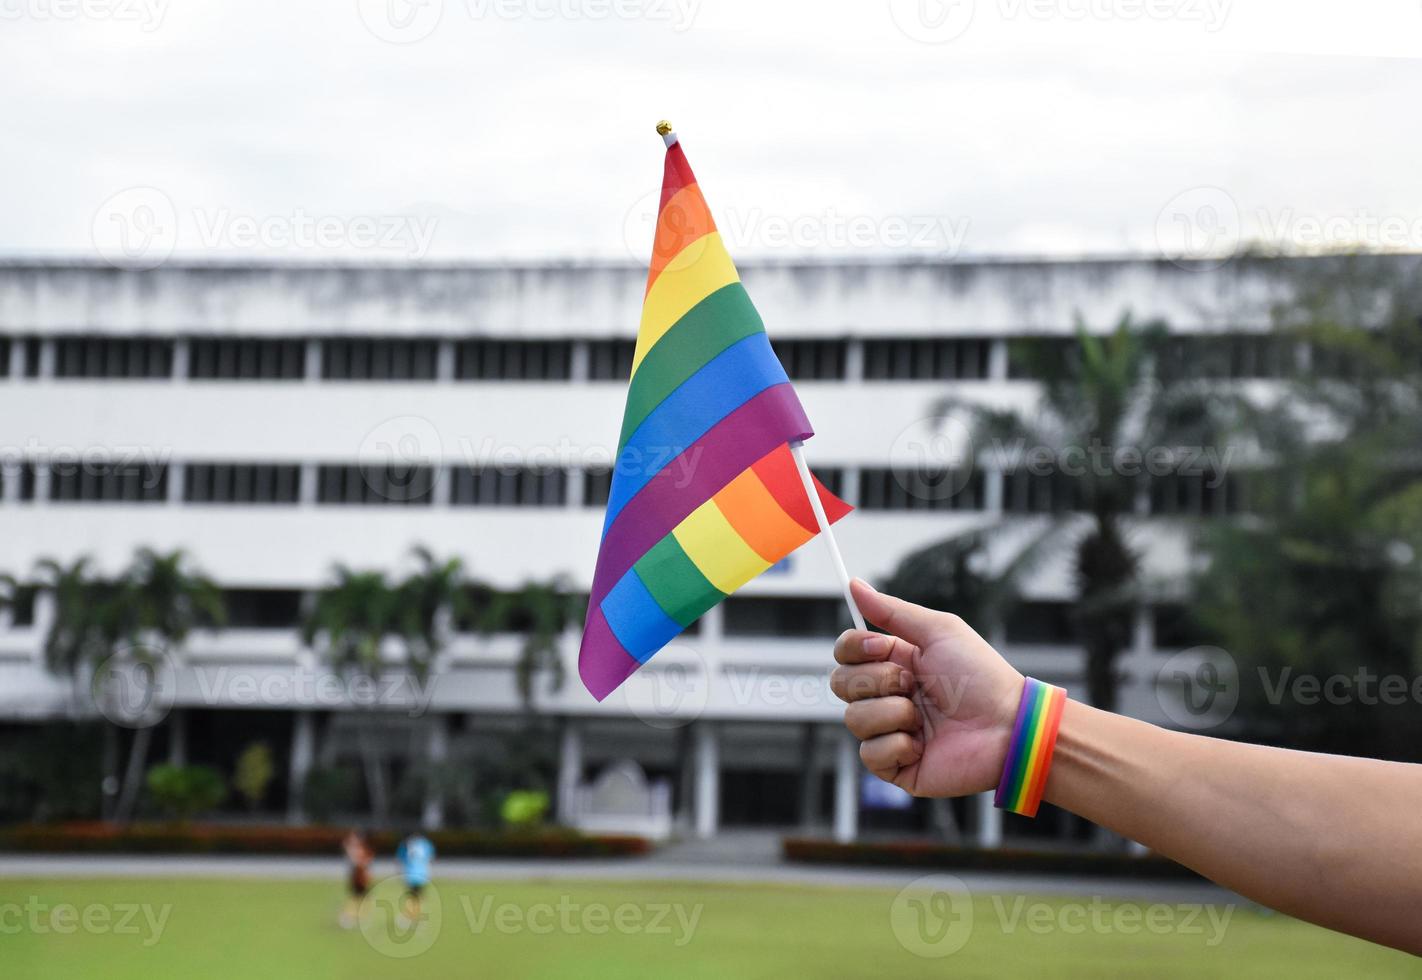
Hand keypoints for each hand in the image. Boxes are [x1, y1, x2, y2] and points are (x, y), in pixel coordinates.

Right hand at [831, 579, 1023, 797]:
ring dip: (893, 713)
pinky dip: (898, 746)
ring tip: (925, 718)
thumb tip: (853, 585)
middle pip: (840, 683)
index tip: (882, 648)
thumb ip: (891, 611)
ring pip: (853, 718)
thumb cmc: (981, 676)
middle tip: (913, 684)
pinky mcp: (896, 765)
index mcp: (893, 663)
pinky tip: (923, 744)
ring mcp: (889, 731)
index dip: (854, 649)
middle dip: (877, 681)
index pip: (845, 653)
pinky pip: (869, 754)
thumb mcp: (938, 631)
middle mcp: (886, 696)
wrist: (1008, 727)